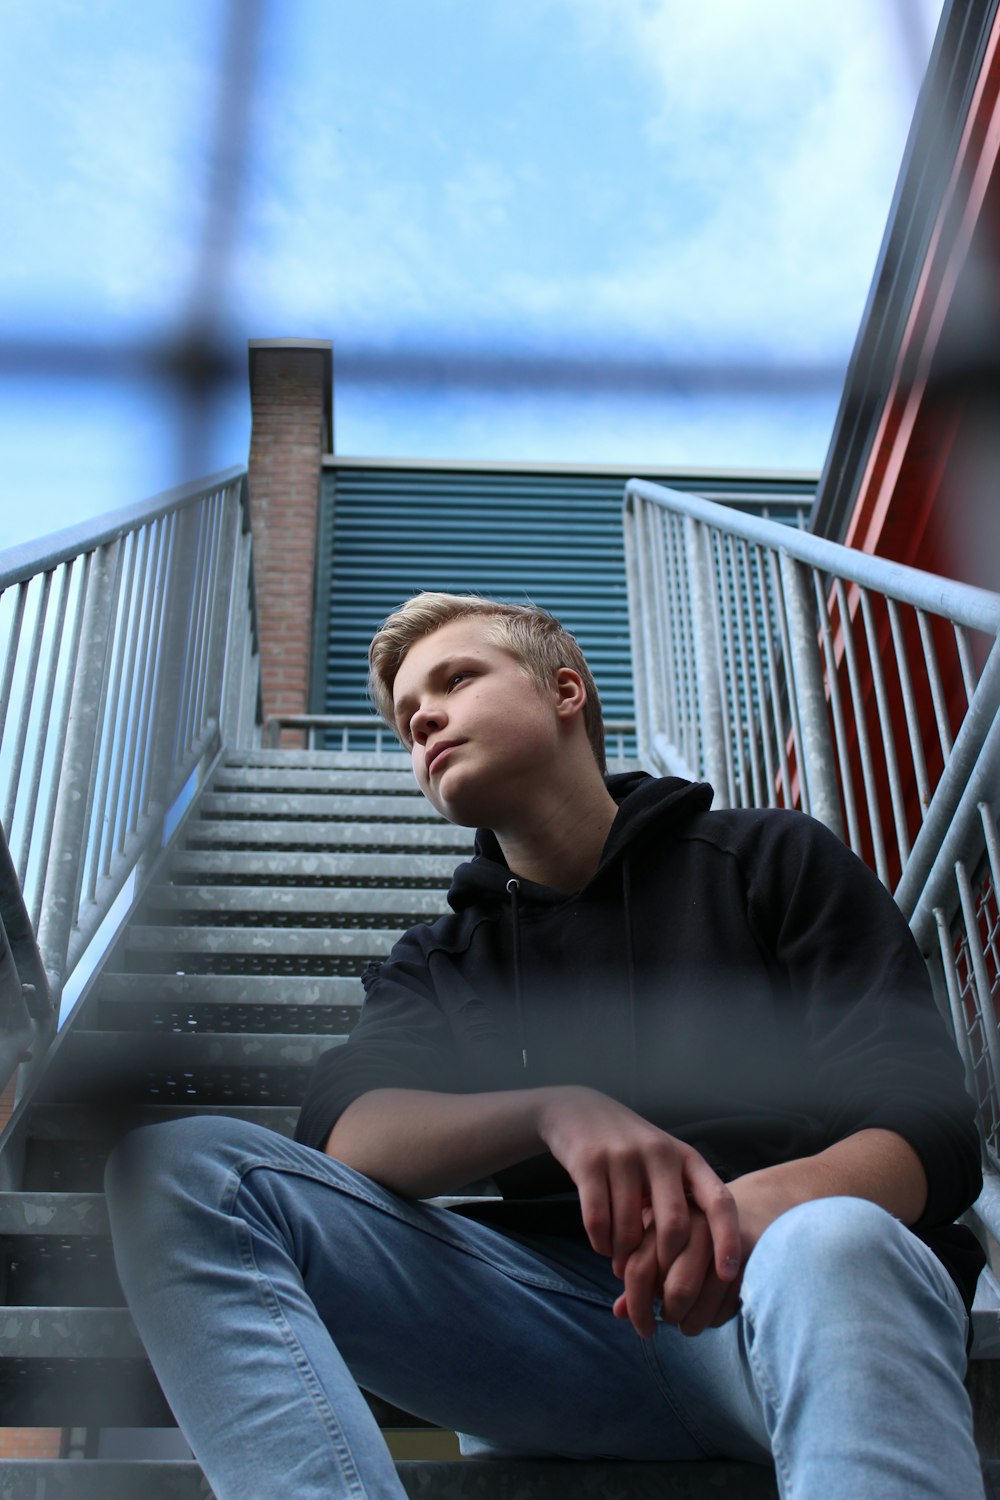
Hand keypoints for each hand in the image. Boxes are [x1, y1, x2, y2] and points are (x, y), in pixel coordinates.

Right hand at [535, 1086, 740, 1330]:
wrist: (579, 1110)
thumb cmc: (631, 1150)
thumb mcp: (665, 1163)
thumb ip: (682, 1201)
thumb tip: (700, 1265)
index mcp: (686, 1157)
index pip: (720, 1200)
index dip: (728, 1239)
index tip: (727, 1275)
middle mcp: (659, 1153)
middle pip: (674, 1226)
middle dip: (666, 1264)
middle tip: (655, 1282)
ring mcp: (623, 1156)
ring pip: (631, 1230)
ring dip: (625, 1258)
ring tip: (622, 1264)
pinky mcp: (590, 1162)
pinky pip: (598, 1222)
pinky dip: (601, 1245)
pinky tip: (602, 1246)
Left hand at [615, 1165, 809, 1337]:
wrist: (744, 1210)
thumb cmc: (690, 1238)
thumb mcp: (660, 1249)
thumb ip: (641, 1277)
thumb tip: (618, 1313)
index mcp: (659, 1219)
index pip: (639, 1271)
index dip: (638, 1307)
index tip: (644, 1327)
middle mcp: (690, 1224)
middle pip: (677, 1290)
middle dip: (672, 1315)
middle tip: (669, 1319)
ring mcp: (722, 1237)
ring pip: (705, 1300)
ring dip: (693, 1322)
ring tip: (688, 1322)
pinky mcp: (749, 1252)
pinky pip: (729, 1301)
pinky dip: (716, 1318)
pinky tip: (711, 1313)